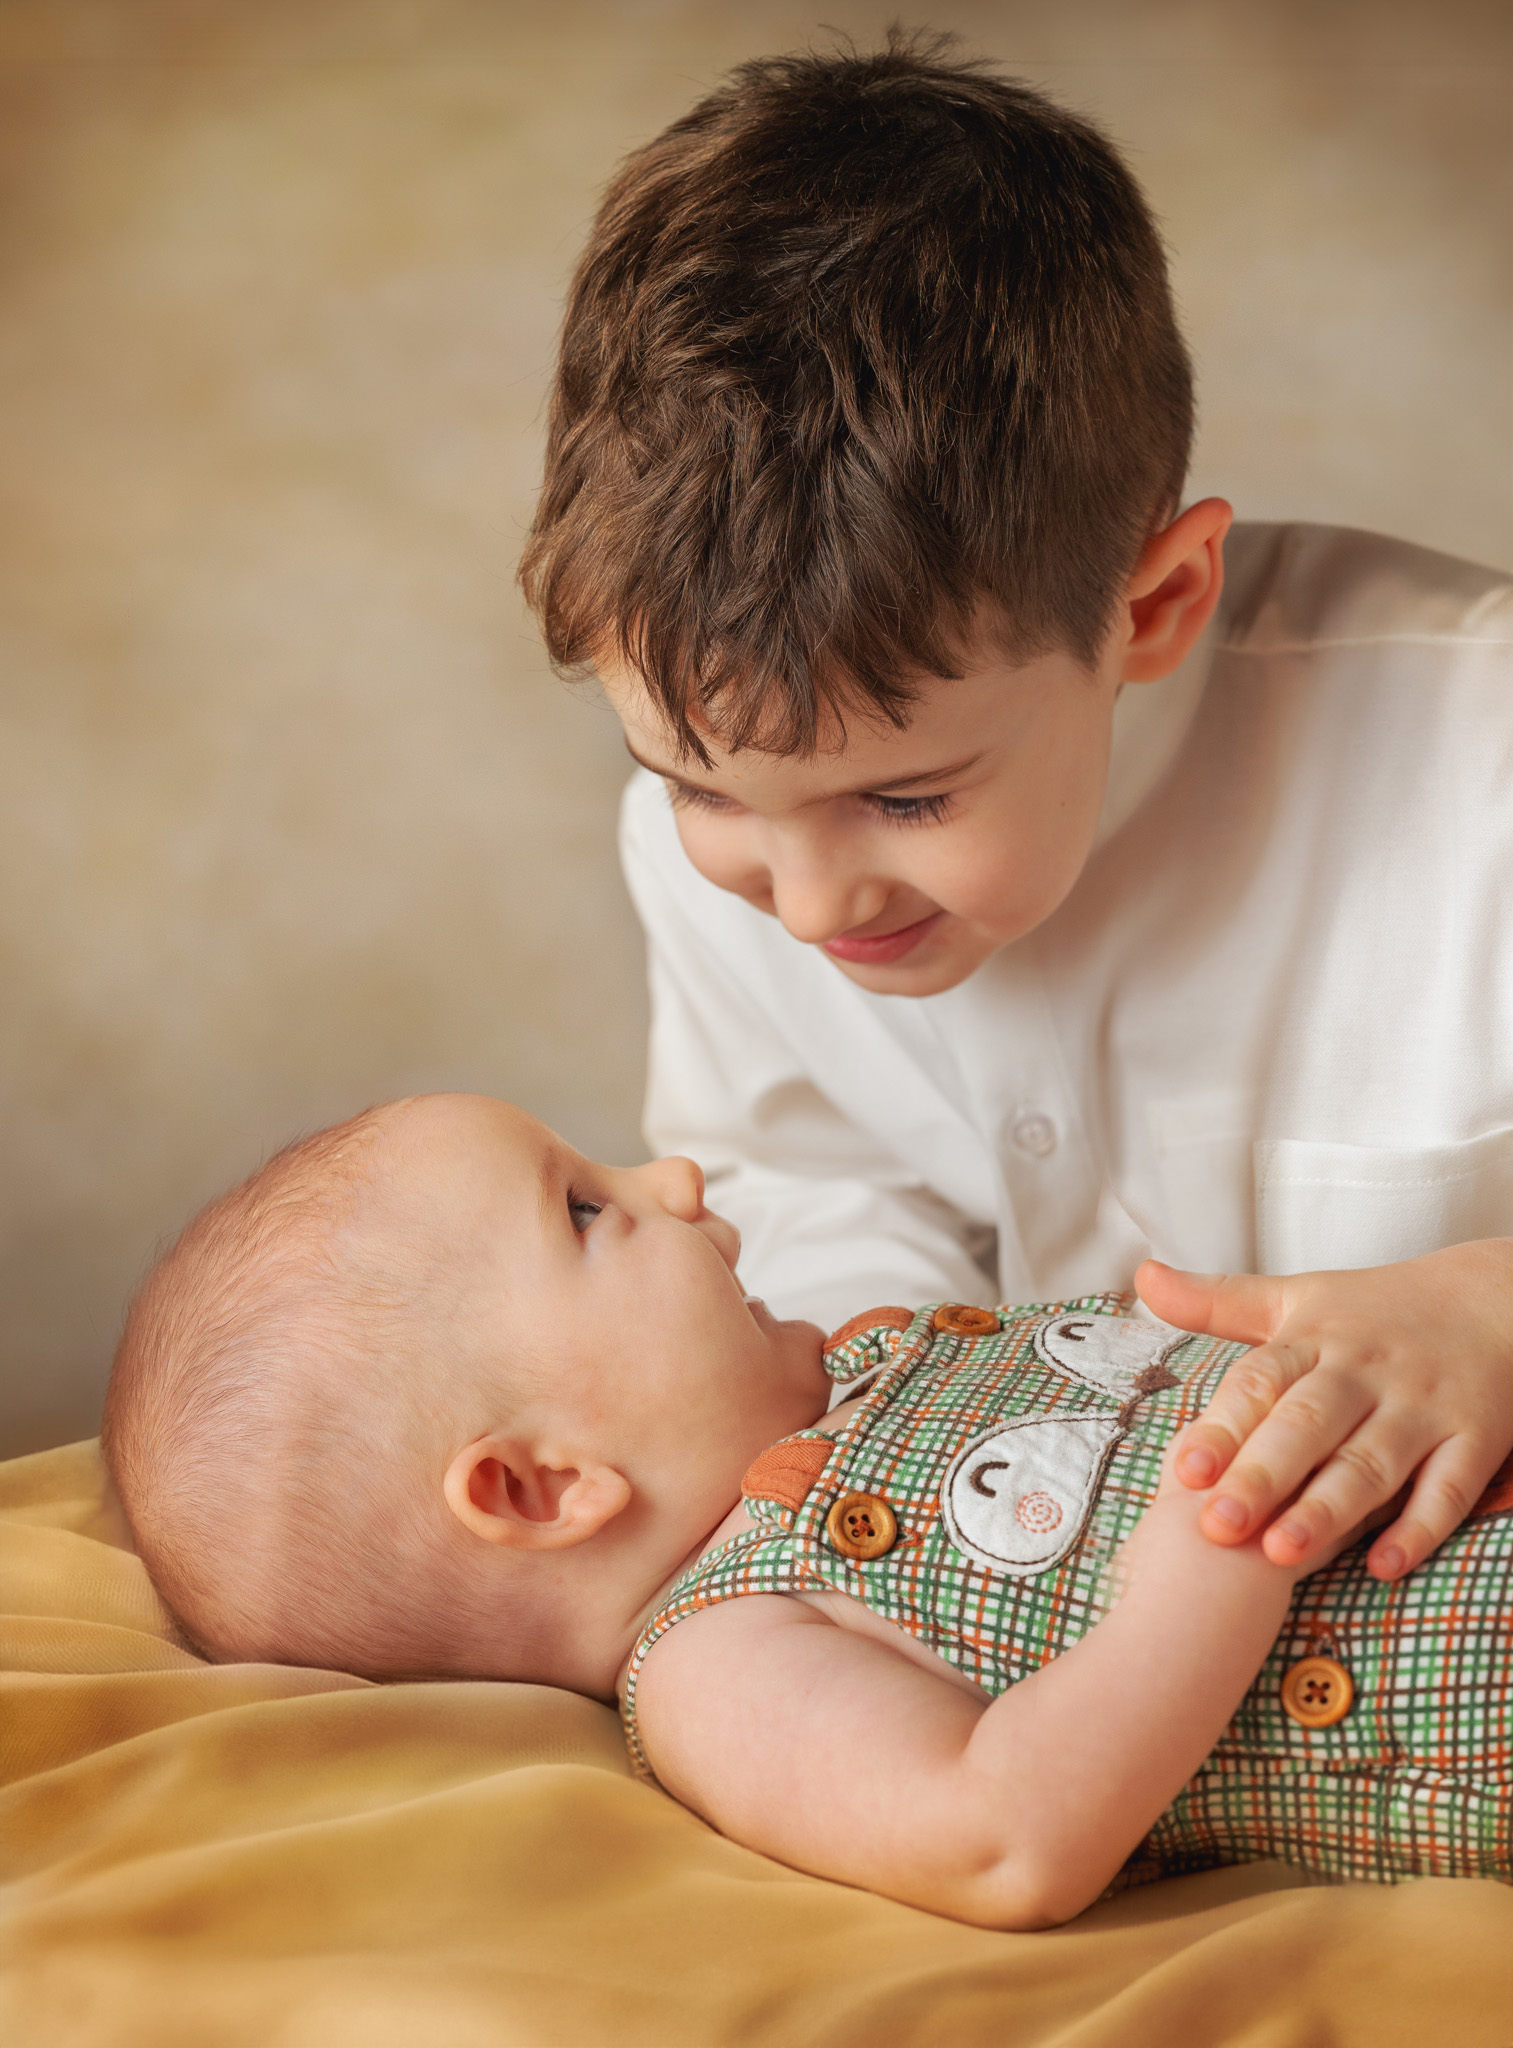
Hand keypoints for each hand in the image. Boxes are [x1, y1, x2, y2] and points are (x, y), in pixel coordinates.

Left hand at [1135, 1241, 1512, 1579]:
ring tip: (1281, 1555)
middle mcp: (1365, 1373)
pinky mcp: (1477, 1437)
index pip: (1262, 1381)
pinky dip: (1418, 1528)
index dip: (1222, 1426)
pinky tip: (1383, 1566)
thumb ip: (1216, 1300)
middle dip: (1263, 1476)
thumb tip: (1142, 1276)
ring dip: (1328, 1510)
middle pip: (1309, 1425)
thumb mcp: (1296, 1297)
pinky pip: (1449, 1488)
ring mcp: (1423, 1407)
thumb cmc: (1377, 1311)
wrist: (1496, 1299)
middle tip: (1218, 1526)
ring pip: (1372, 1463)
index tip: (1183, 1469)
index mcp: (1316, 1340)